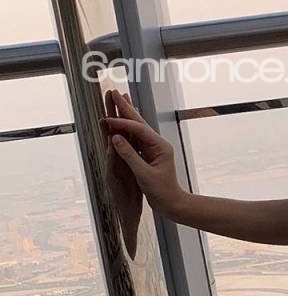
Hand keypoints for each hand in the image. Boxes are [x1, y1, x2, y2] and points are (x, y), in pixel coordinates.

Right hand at [100, 88, 186, 218]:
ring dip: (126, 113)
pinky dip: (126, 127)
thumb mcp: (144, 174)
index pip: (138, 129)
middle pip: (139, 122)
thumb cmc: (161, 192)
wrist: (172, 204)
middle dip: (125, 107)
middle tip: (113, 92)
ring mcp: (154, 148)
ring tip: (119, 98)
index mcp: (160, 147)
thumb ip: (129, 155)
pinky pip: (135, 137)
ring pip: (137, 127)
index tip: (108, 119)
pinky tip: (122, 118)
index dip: (122, 123)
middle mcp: (158, 144)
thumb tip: (115, 138)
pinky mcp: (149, 154)